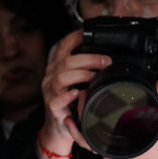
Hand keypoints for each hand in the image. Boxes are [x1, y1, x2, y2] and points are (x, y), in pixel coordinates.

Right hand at [36, 29, 103, 158]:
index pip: (63, 46)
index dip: (75, 36)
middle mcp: (51, 76)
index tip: (89, 31)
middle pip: (67, 61)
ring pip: (62, 76)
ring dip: (82, 74)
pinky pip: (58, 99)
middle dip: (89, 59)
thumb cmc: (72, 101)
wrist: (60, 127)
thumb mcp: (77, 81)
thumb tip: (107, 55)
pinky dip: (69, 95)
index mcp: (58, 67)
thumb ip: (86, 67)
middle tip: (106, 62)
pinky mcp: (52, 106)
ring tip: (95, 77)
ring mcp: (50, 92)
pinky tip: (79, 92)